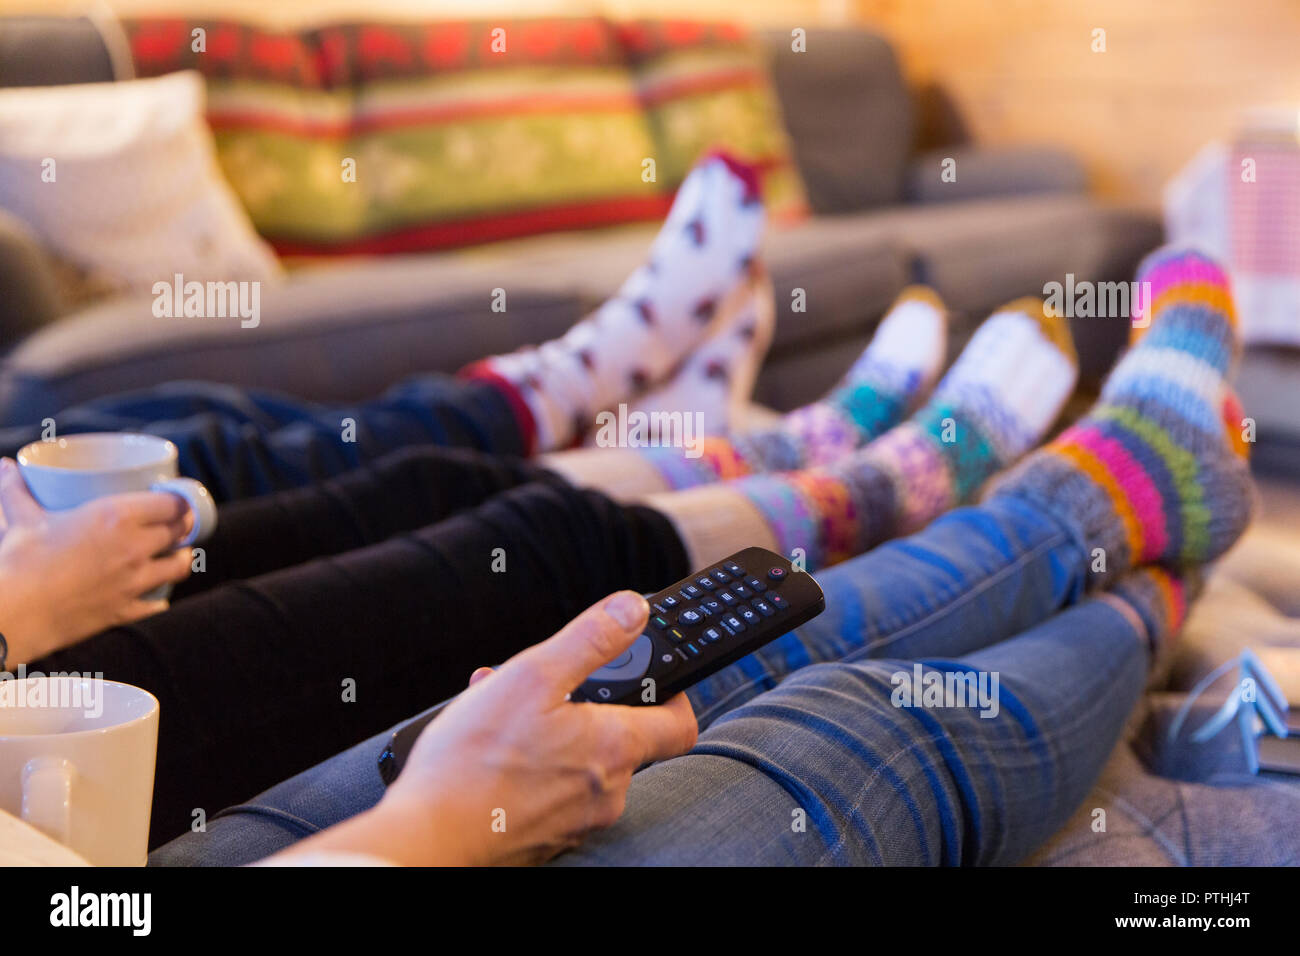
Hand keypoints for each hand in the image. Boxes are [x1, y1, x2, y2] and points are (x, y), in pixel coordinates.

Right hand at [0, 458, 193, 664]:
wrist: (14, 615)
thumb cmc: (19, 562)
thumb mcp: (21, 519)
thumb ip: (16, 490)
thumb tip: (4, 465)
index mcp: (117, 518)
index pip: (173, 504)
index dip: (181, 502)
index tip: (178, 500)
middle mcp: (134, 548)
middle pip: (180, 532)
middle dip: (184, 526)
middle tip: (179, 524)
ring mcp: (134, 582)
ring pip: (179, 566)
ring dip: (181, 558)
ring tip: (176, 554)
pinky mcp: (127, 610)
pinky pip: (158, 603)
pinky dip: (161, 597)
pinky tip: (158, 594)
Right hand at [276, 591, 697, 865]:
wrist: (429, 837)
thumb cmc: (476, 761)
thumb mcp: (533, 676)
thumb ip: (591, 639)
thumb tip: (633, 610)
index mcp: (616, 748)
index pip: (681, 723)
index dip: (674, 694)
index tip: (653, 678)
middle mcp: (608, 792)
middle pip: (621, 737)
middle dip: (583, 704)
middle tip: (544, 686)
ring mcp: (579, 820)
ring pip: (580, 760)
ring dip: (549, 728)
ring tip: (500, 710)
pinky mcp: (547, 837)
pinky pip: (553, 789)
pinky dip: (533, 762)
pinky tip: (492, 746)